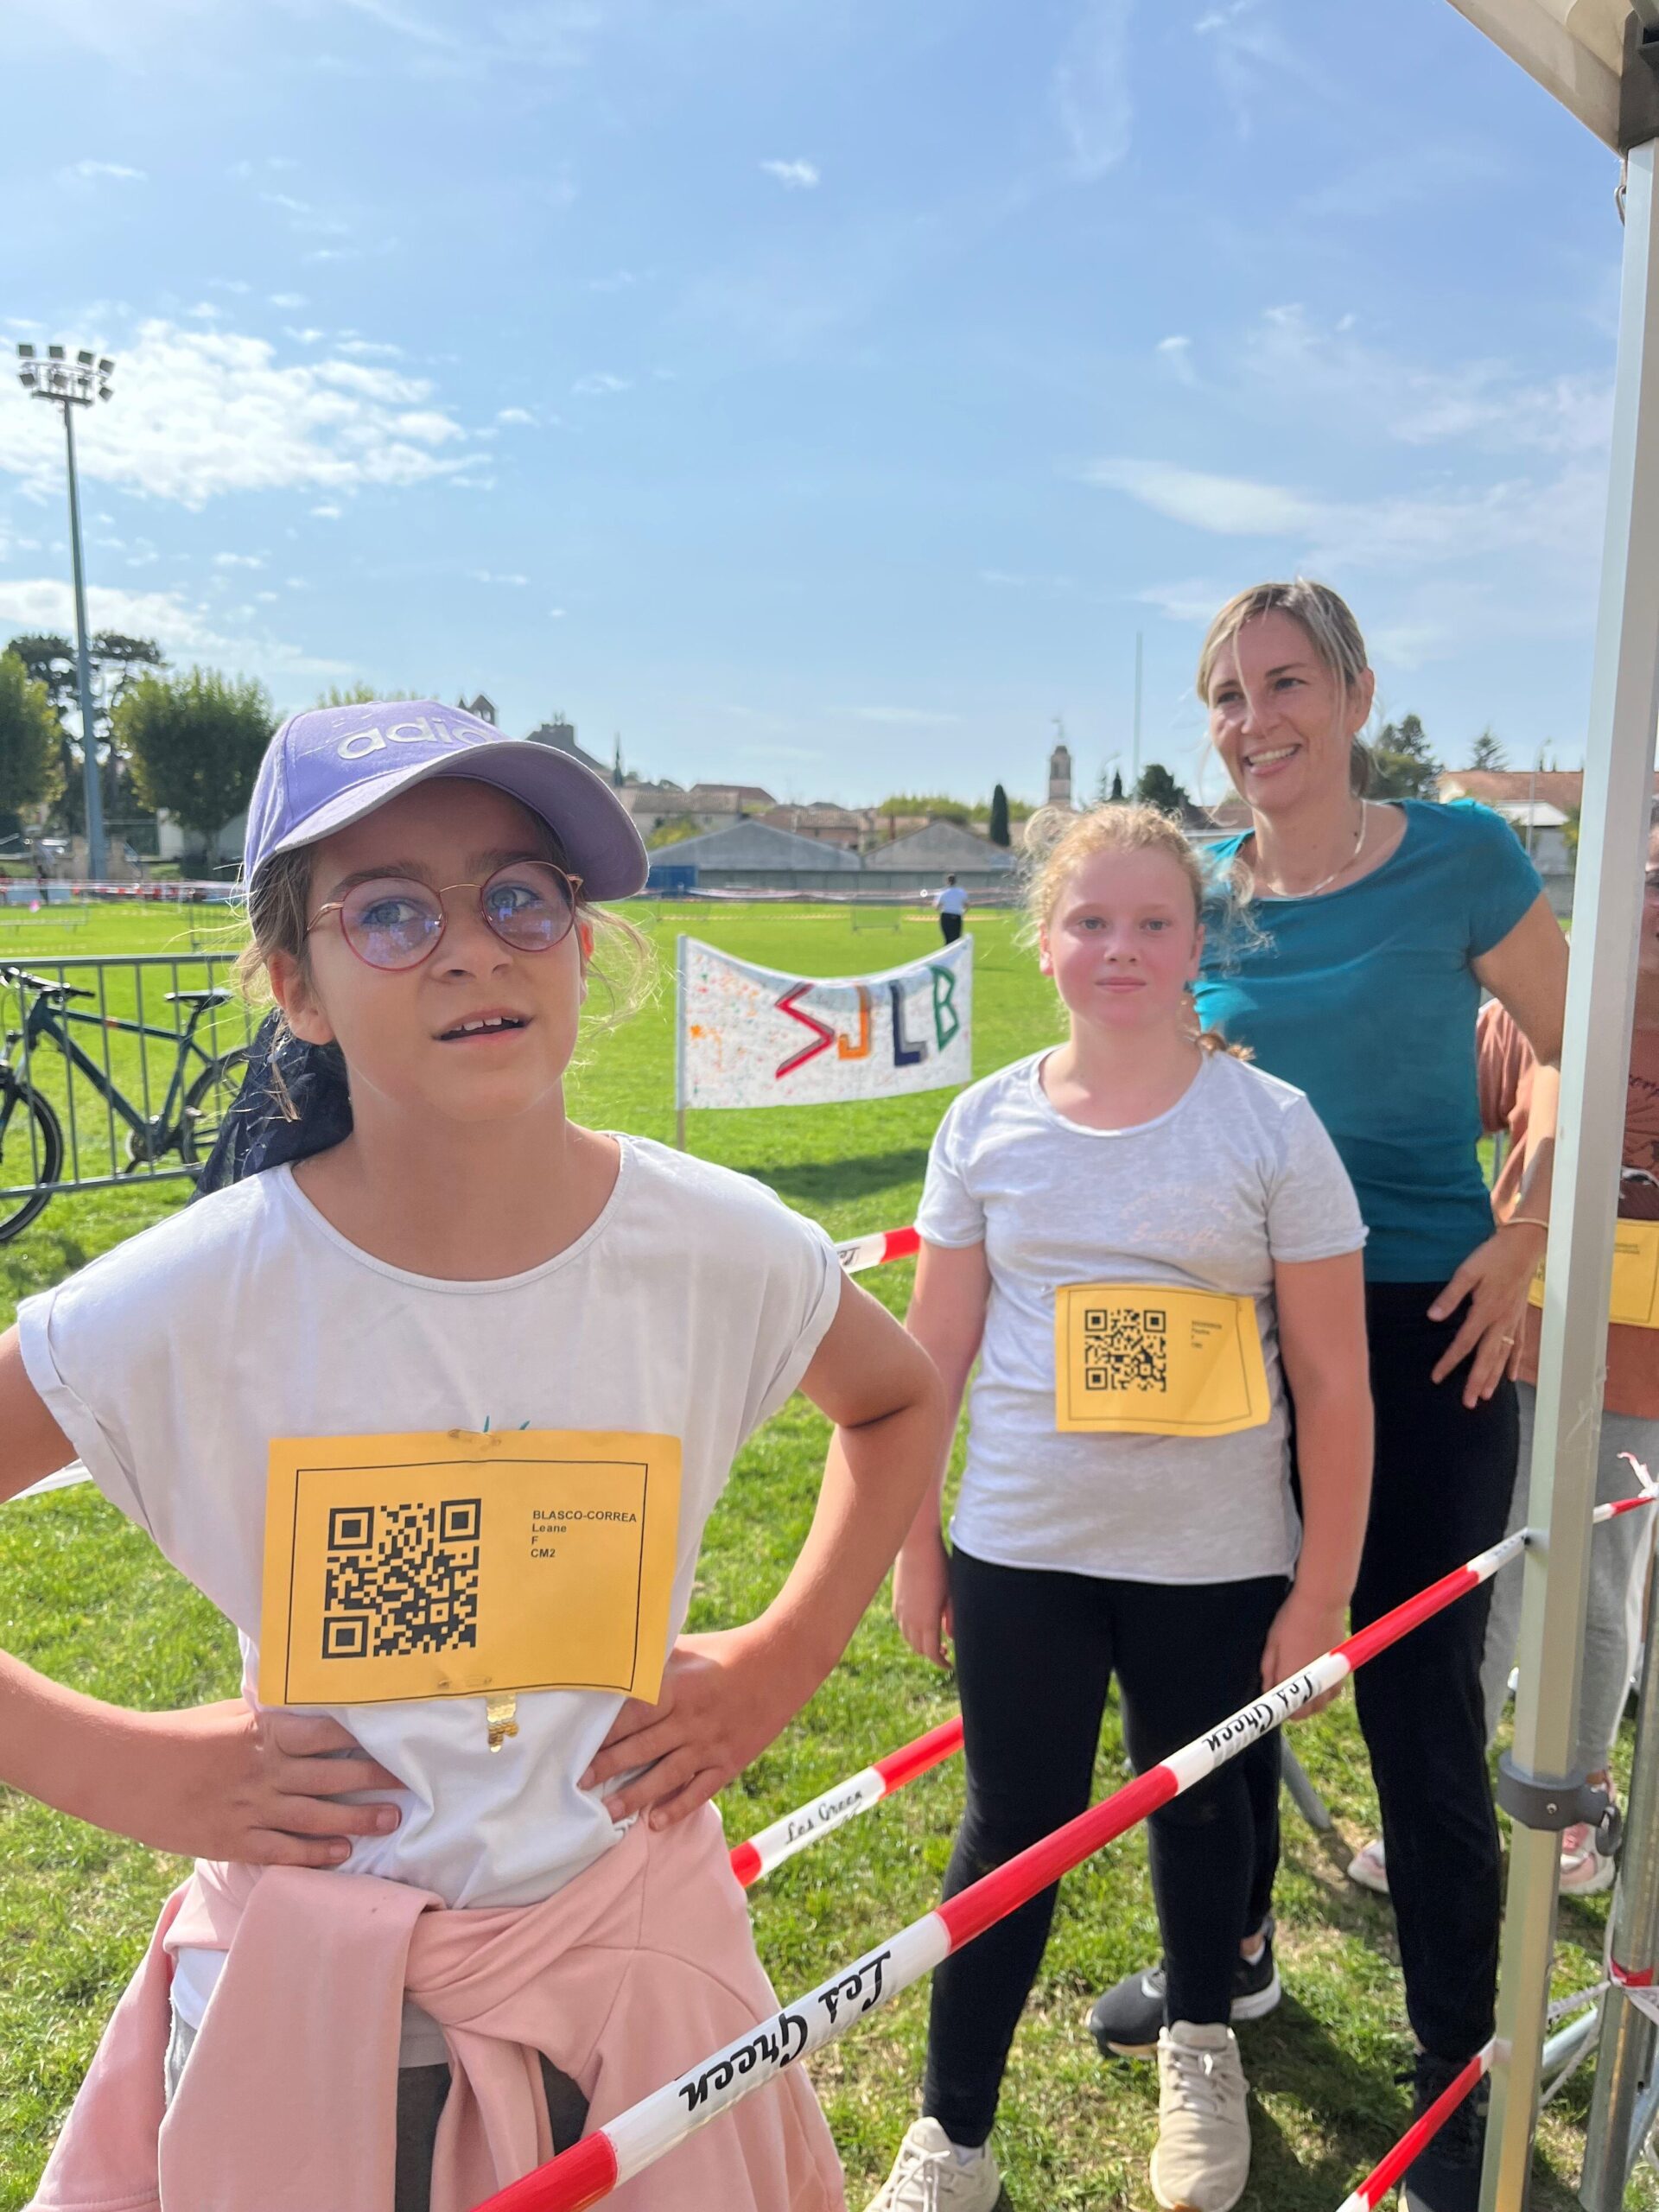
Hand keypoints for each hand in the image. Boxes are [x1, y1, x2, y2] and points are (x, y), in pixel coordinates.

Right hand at [108, 1702, 403, 1866]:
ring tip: (390, 1820)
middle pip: (333, 1775)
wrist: (127, 1770)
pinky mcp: (233, 1840)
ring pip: (317, 1816)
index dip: (366, 1739)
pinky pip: (283, 1850)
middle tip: (410, 1782)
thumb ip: (269, 1714)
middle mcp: (266, 1769)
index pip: (330, 1733)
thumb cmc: (180, 1734)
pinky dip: (314, 1854)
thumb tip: (302, 1702)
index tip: (397, 1740)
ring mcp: (251, 1807)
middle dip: (375, 1779)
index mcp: (266, 1731)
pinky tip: (341, 1854)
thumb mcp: (230, 1714)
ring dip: (357, 1819)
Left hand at [579, 1627, 799, 1829]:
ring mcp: (710, 1743)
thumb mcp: (687, 1648)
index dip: (602, 1732)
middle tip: (577, 1784)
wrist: (783, 1661)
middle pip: (641, 1747)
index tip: (575, 1745)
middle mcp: (690, 1719)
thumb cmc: (727, 1650)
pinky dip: (678, 1807)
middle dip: (607, 1767)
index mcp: (676, 1687)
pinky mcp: (730, 1760)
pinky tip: (656, 1822)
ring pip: (666, 1775)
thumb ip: (653, 1661)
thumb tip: (616, 1661)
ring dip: (635, 1795)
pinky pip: (700, 1789)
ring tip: (607, 1812)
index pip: (631, 1714)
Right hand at [892, 1536, 952, 1668]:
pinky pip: (901, 1625)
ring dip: (920, 1643)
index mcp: (927, 1621)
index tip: (950, 1665)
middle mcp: (910, 1620)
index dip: (941, 1662)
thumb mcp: (952, 1593)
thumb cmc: (940, 1566)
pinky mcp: (896, 1601)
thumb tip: (952, 1637)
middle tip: (945, 1650)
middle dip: (932, 1654)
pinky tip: (921, 1621)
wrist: (917, 1545)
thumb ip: (953, 1618)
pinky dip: (911, 1631)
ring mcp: (900, 1610)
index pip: (932, 1653)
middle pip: (919, 1649)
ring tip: (934, 1637)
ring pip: (908, 1638)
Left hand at [1260, 1589, 1349, 1718]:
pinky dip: (1325, 1693)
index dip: (1282, 1712)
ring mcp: (1330, 1677)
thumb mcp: (1272, 1643)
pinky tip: (1317, 1681)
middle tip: (1286, 1696)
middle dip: (1296, 1709)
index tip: (1275, 1706)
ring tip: (1301, 1688)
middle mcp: (1314, 1682)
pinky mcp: (1342, 1669)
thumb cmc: (1292, 1620)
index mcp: (1292, 1677)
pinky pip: (1334, 1693)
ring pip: (1322, 1705)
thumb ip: (1268, 1670)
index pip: (1290, 1711)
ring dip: (1312, 1703)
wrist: (1321, 1603)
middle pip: (1307, 1712)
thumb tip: (1267, 1689)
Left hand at [1427, 1224, 1541, 1406]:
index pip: (1464, 1343)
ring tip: (1485, 1396)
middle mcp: (1501, 1321)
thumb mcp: (1467, 1271)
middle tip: (1468, 1403)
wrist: (1524, 1245)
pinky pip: (1518, 1344)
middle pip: (1486, 1357)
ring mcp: (1513, 1320)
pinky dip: (1513, 1361)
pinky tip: (1510, 1377)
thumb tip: (1433, 1317)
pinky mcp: (1520, 1316)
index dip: (1449, 1361)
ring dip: (1493, 1377)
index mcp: (1485, 1311)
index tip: (1437, 1377)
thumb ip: (1451, 1296)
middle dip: (1476, 1381)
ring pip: (1503, 1355)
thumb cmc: (1493, 1255)